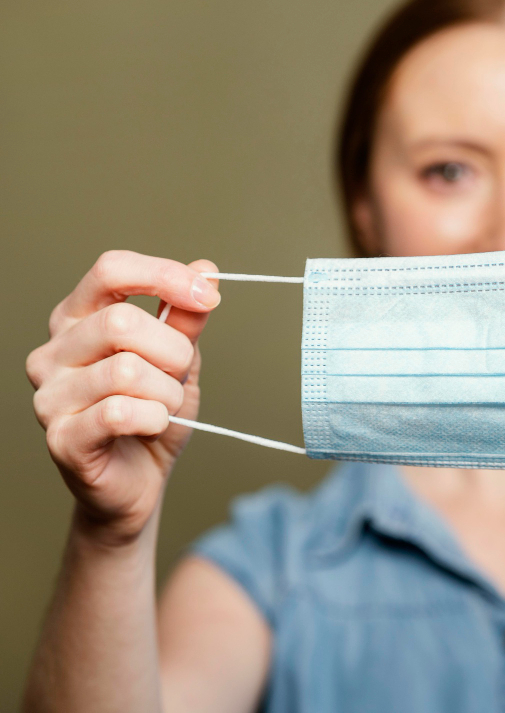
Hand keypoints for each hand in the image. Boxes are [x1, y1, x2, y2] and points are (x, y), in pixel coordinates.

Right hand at [26, 251, 220, 543]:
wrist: (139, 482)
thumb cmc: (152, 413)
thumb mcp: (178, 359)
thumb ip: (187, 317)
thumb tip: (205, 269)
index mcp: (77, 319)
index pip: (110, 270)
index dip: (163, 276)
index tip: (208, 296)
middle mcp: (53, 352)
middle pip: (121, 322)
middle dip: (174, 351)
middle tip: (181, 376)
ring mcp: (50, 395)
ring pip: (126, 371)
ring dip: (167, 392)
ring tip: (165, 407)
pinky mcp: (61, 437)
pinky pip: (120, 413)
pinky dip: (154, 418)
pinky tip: (153, 425)